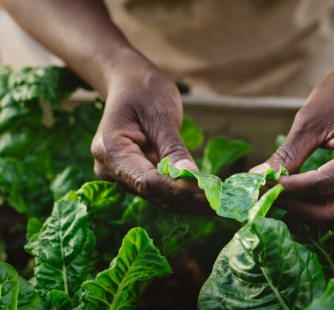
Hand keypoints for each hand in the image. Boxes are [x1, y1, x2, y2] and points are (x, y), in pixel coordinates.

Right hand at [91, 53, 207, 213]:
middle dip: (189, 200)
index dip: (179, 191)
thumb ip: (173, 149)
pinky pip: (162, 190)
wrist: (129, 83)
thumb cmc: (143, 90)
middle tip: (223, 203)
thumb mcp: (160, 115)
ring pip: (160, 197)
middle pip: (154, 194)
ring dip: (191, 202)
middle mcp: (110, 169)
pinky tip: (209, 196)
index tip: (209, 194)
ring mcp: (121, 176)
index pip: (147, 181)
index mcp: (110, 150)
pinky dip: (185, 193)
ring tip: (222, 203)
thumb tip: (192, 177)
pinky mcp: (136, 177)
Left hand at [252, 61, 333, 225]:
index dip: (287, 189)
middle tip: (262, 192)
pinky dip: (312, 203)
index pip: (322, 184)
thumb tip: (256, 178)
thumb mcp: (310, 120)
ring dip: (301, 207)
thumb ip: (287, 155)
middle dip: (293, 204)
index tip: (257, 184)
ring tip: (275, 190)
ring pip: (332, 214)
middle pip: (329, 210)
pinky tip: (292, 191)